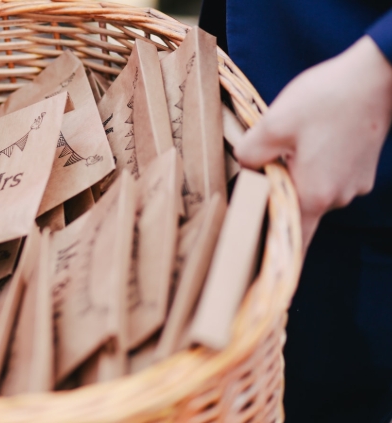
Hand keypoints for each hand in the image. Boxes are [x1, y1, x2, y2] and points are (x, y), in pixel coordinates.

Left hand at [235, 36, 391, 250]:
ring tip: (290, 145)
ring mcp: (355, 183)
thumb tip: (246, 166)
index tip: (258, 257)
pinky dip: (316, 165)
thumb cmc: (326, 100)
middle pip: (298, 209)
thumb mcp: (273, 124)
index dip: (272, 247)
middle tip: (262, 170)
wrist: (377, 76)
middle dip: (278, 194)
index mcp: (314, 195)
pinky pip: (330, 176)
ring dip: (297, 175)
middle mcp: (338, 197)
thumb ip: (251, 154)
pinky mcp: (362, 168)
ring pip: (314, 190)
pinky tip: (311, 138)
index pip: (290, 238)